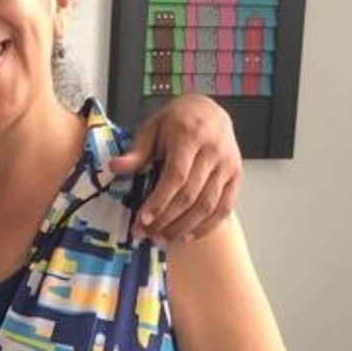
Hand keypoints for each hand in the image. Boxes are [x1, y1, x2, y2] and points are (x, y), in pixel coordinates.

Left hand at [110, 93, 241, 242]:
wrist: (210, 111)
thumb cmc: (177, 121)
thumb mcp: (152, 128)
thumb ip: (137, 151)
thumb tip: (115, 167)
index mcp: (190, 136)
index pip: (176, 175)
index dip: (160, 201)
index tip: (143, 219)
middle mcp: (213, 151)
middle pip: (190, 195)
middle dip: (166, 220)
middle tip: (146, 234)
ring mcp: (228, 166)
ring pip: (207, 206)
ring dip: (183, 228)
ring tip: (162, 239)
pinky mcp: (236, 178)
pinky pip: (223, 209)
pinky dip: (205, 228)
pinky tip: (186, 236)